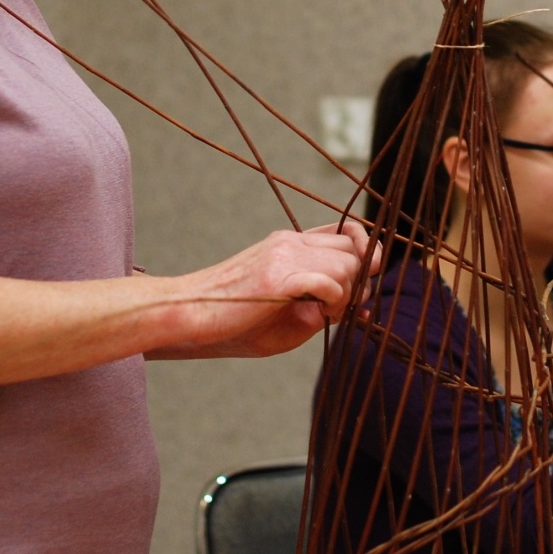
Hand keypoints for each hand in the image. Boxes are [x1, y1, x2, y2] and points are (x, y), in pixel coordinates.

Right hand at [163, 220, 380, 358]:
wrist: (188, 316)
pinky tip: (320, 315)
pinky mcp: (277, 277)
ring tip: (326, 313)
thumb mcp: (287, 312)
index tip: (358, 286)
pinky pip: (332, 282)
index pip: (347, 232)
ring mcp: (283, 255)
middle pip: (354, 249)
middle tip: (339, 309)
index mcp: (290, 243)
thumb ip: (322, 304)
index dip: (364, 256)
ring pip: (347, 264)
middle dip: (360, 282)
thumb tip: (361, 308)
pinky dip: (336, 302)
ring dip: (348, 294)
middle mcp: (289, 241)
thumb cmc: (234, 322)